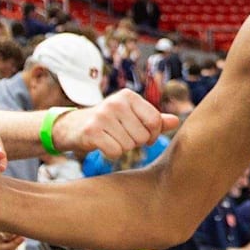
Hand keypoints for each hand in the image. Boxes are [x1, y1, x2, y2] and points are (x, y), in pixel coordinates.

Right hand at [50, 89, 177, 157]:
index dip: (152, 134)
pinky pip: (115, 152)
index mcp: (129, 96)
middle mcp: (116, 102)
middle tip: (120, 135)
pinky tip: (103, 145)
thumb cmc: (108, 122)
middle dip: (134, 142)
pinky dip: (111, 154)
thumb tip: (176, 121)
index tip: (143, 135)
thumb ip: (154, 119)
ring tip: (110, 138)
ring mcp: (102, 116)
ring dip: (121, 147)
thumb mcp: (131, 116)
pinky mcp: (92, 131)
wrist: (72, 126)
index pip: (155, 121)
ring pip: (129, 145)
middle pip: (142, 136)